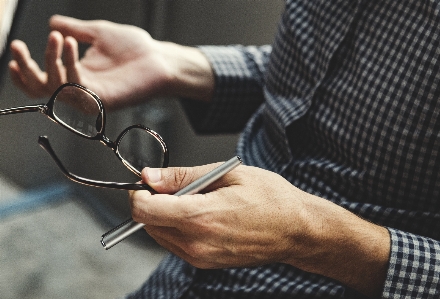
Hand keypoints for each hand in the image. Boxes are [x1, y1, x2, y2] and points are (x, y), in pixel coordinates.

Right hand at [9, 15, 213, 108]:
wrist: (159, 57)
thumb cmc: (134, 48)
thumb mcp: (98, 33)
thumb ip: (75, 29)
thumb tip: (52, 22)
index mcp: (77, 74)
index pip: (43, 80)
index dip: (25, 70)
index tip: (15, 49)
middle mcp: (81, 88)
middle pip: (42, 89)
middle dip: (26, 69)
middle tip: (18, 46)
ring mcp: (91, 96)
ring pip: (56, 88)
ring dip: (50, 60)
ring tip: (58, 37)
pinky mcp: (103, 101)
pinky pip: (76, 88)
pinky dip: (68, 65)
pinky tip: (69, 44)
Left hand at [130, 163, 312, 268]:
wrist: (296, 230)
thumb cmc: (270, 199)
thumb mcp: (228, 174)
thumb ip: (183, 176)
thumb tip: (150, 176)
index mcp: (200, 217)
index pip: (144, 210)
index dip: (139, 193)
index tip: (148, 182)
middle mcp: (196, 243)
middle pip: (148, 224)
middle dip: (152, 203)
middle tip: (175, 186)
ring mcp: (201, 258)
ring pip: (160, 235)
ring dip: (164, 216)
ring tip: (195, 200)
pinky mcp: (206, 264)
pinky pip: (176, 245)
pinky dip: (177, 228)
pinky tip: (201, 215)